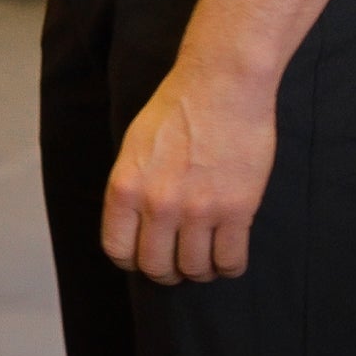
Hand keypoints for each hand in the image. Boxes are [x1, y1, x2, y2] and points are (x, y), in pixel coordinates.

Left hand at [101, 67, 277, 283]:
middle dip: (167, 272)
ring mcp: (199, 209)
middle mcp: (158, 204)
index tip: (146, 255)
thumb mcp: (135, 145)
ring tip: (206, 258)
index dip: (133, 260)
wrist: (223, 83)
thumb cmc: (179, 107)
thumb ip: (133, 187)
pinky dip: (229, 266)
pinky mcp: (237, 209)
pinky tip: (229, 256)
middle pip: (156, 267)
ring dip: (200, 270)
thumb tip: (136, 225)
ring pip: (195, 269)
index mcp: (126, 187)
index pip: (118, 251)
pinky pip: (230, 260)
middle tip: (179, 262)